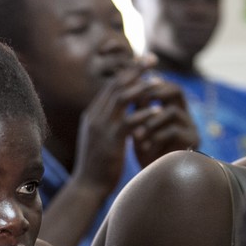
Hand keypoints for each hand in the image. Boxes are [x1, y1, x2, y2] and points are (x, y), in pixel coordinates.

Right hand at [71, 57, 197, 192]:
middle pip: (116, 85)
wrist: (87, 187)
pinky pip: (128, 122)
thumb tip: (121, 111)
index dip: (128, 71)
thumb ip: (107, 122)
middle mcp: (95, 116)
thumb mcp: (99, 138)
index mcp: (92, 114)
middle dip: (136, 69)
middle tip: (153, 59)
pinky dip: (143, 114)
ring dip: (141, 88)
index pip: (111, 85)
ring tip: (159, 82)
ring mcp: (101, 128)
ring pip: (122, 98)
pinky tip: (157, 111)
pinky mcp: (110, 141)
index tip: (143, 62)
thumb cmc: (96, 166)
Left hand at [123, 71, 199, 167]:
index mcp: (174, 107)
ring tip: (135, 134)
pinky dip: (155, 137)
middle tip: (136, 105)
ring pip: (172, 112)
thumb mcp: (139, 125)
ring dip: (150, 121)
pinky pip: (173, 132)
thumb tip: (122, 84)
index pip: (165, 84)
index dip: (148, 84)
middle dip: (154, 94)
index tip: (129, 92)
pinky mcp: (193, 142)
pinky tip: (143, 147)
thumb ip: (136, 107)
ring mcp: (191, 127)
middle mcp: (186, 114)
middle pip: (176, 90)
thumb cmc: (144, 150)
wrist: (154, 178)